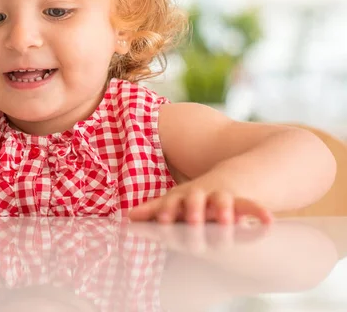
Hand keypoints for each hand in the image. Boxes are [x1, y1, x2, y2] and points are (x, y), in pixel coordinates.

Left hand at [128, 183, 272, 224]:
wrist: (234, 175)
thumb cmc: (199, 196)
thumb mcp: (177, 201)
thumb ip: (154, 210)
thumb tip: (128, 216)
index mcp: (184, 196)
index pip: (172, 203)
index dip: (167, 210)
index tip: (161, 220)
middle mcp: (202, 194)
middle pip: (196, 200)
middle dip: (193, 210)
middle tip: (190, 220)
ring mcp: (222, 196)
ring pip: (223, 201)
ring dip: (224, 210)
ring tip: (227, 220)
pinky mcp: (243, 200)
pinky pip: (252, 206)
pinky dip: (259, 212)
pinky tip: (268, 221)